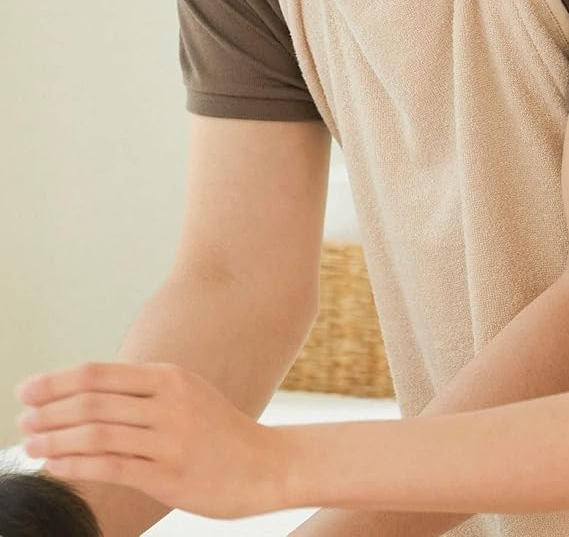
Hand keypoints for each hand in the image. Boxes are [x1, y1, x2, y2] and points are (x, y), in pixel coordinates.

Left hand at [17, 362, 289, 518]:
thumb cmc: (219, 432)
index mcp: (170, 377)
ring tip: (30, 444)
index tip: (27, 389)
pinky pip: (111, 466)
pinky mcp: (168, 473)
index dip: (58, 380)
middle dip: (50, 410)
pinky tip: (55, 466)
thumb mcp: (187, 396)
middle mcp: (169, 401)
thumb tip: (88, 395)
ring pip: (97, 434)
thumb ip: (144, 393)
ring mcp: (169, 437)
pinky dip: (75, 466)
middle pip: (93, 401)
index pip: (101, 373)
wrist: (265, 464)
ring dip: (55, 439)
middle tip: (22, 419)